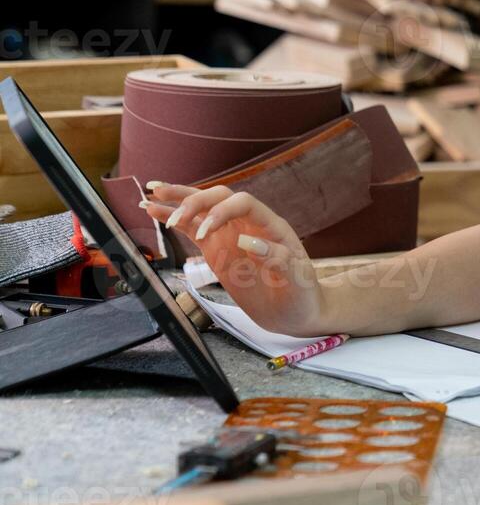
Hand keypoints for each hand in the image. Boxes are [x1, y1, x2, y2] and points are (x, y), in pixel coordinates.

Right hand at [141, 182, 326, 336]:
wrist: (296, 313)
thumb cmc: (302, 294)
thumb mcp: (298, 280)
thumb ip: (278, 260)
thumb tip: (248, 241)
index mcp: (271, 226)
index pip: (243, 203)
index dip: (222, 212)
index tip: (206, 234)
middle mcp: (249, 224)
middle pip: (219, 198)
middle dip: (195, 202)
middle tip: (173, 218)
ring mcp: (231, 235)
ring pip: (203, 208)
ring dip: (178, 199)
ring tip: (151, 191)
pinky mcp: (217, 249)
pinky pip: (192, 229)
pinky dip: (173, 219)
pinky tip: (153, 210)